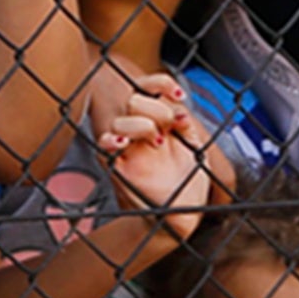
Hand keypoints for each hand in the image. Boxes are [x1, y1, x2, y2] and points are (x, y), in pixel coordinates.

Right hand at [99, 76, 210, 244]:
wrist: (185, 213)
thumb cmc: (190, 180)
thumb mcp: (195, 146)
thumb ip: (185, 124)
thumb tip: (179, 110)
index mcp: (159, 120)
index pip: (150, 88)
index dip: (162, 84)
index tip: (179, 95)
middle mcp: (142, 131)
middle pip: (136, 100)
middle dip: (156, 108)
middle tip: (169, 127)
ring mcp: (129, 149)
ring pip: (120, 121)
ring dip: (141, 124)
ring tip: (157, 140)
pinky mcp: (119, 168)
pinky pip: (103, 147)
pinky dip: (111, 140)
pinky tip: (125, 143)